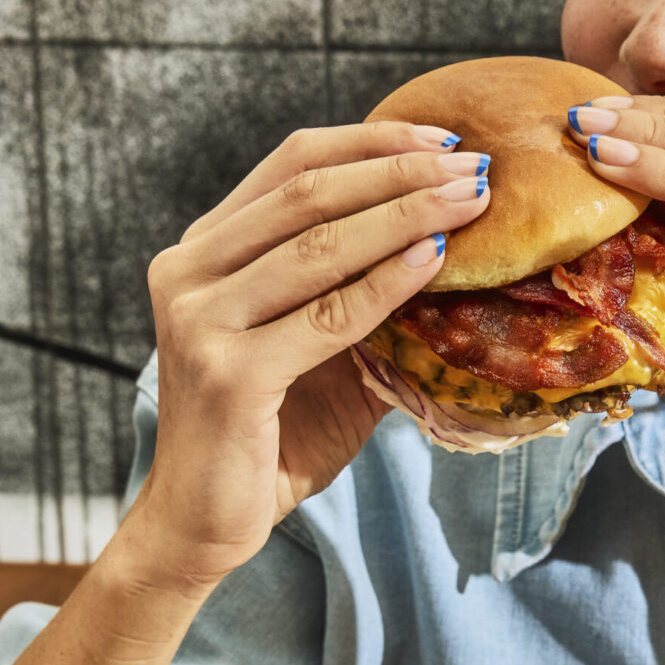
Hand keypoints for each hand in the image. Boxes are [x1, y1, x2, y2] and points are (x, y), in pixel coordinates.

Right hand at [133, 122, 489, 587]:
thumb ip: (362, 296)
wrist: (204, 525)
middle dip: (400, 172)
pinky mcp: (225, 373)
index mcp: (204, 250)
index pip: (291, 164)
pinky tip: (436, 260)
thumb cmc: (271, 436)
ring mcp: (200, 319)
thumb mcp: (319, 349)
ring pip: (317, 244)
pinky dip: (387, 283)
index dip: (371, 142)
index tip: (444, 139)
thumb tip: (457, 243)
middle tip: (476, 166)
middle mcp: (188, 271)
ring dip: (406, 215)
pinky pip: (326, 315)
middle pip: (306, 192)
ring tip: (472, 201)